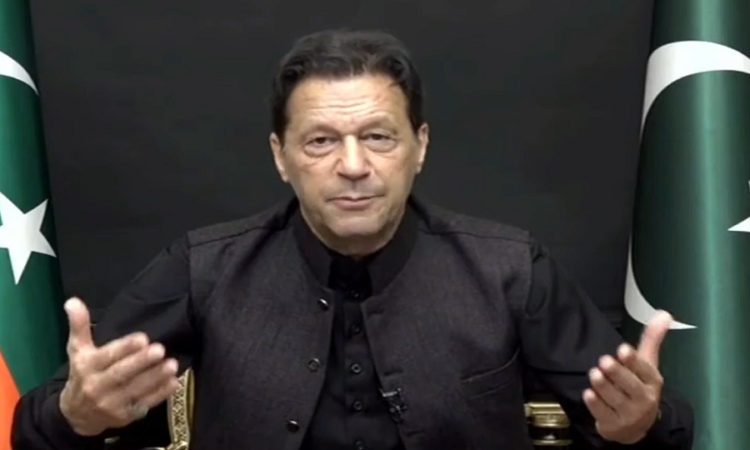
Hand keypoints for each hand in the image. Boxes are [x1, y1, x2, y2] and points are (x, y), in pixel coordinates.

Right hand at [59, 297, 180, 435]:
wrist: (77, 415)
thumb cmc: (82, 374)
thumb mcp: (78, 350)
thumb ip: (79, 325)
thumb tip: (72, 301)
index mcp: (87, 367)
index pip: (107, 356)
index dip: (125, 348)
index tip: (142, 338)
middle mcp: (97, 387)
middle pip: (121, 374)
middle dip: (141, 362)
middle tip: (160, 349)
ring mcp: (111, 404)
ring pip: (135, 389)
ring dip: (155, 377)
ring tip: (172, 364)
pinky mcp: (125, 416)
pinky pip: (144, 404)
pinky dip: (160, 394)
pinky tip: (174, 382)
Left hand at [582, 310, 671, 443]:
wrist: (635, 426)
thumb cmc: (639, 387)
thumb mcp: (647, 364)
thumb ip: (651, 339)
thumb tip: (664, 313)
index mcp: (652, 382)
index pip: (644, 371)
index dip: (633, 361)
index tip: (622, 349)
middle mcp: (644, 399)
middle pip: (630, 385)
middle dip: (617, 373)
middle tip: (603, 360)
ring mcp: (629, 415)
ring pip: (615, 399)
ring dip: (603, 386)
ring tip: (593, 373)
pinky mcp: (614, 425)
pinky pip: (603, 413)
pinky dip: (595, 404)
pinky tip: (588, 394)